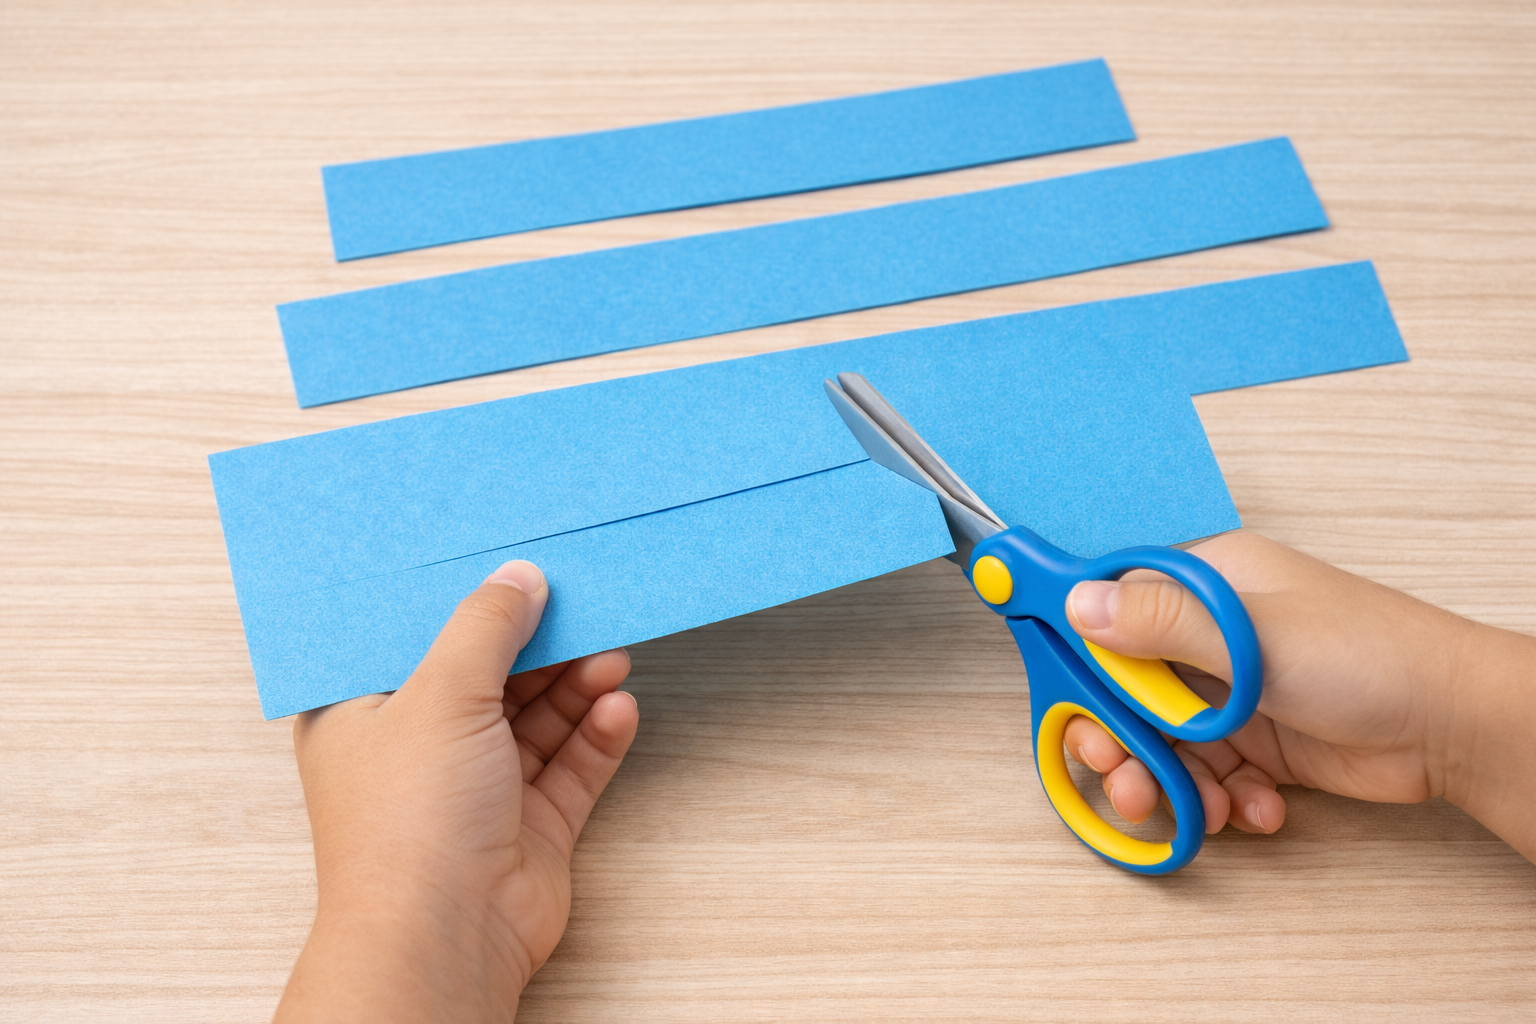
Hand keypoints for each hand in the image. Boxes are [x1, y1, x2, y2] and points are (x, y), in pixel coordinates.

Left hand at [274, 560, 638, 1023]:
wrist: (446, 938)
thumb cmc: (408, 823)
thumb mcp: (442, 693)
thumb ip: (485, 626)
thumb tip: (519, 577)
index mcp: (367, 712)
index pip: (416, 639)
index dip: (462, 602)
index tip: (511, 564)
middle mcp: (420, 748)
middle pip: (490, 675)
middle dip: (540, 643)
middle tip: (585, 604)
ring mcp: (477, 788)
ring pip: (537, 718)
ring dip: (577, 684)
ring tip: (612, 656)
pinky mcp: (528, 824)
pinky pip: (570, 765)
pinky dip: (596, 735)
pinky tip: (618, 708)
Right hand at [1060, 530, 1535, 859]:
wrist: (1453, 728)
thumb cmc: (1367, 657)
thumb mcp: (1250, 635)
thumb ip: (1158, 622)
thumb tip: (1078, 602)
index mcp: (1206, 584)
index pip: (1113, 608)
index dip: (1081, 655)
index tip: (1063, 697)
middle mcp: (1210, 635)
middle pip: (1126, 685)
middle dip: (1120, 738)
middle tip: (1123, 775)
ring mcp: (1232, 690)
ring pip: (1163, 739)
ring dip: (1171, 781)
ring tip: (1193, 809)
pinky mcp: (1257, 742)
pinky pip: (1208, 772)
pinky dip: (1221, 798)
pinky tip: (1252, 809)